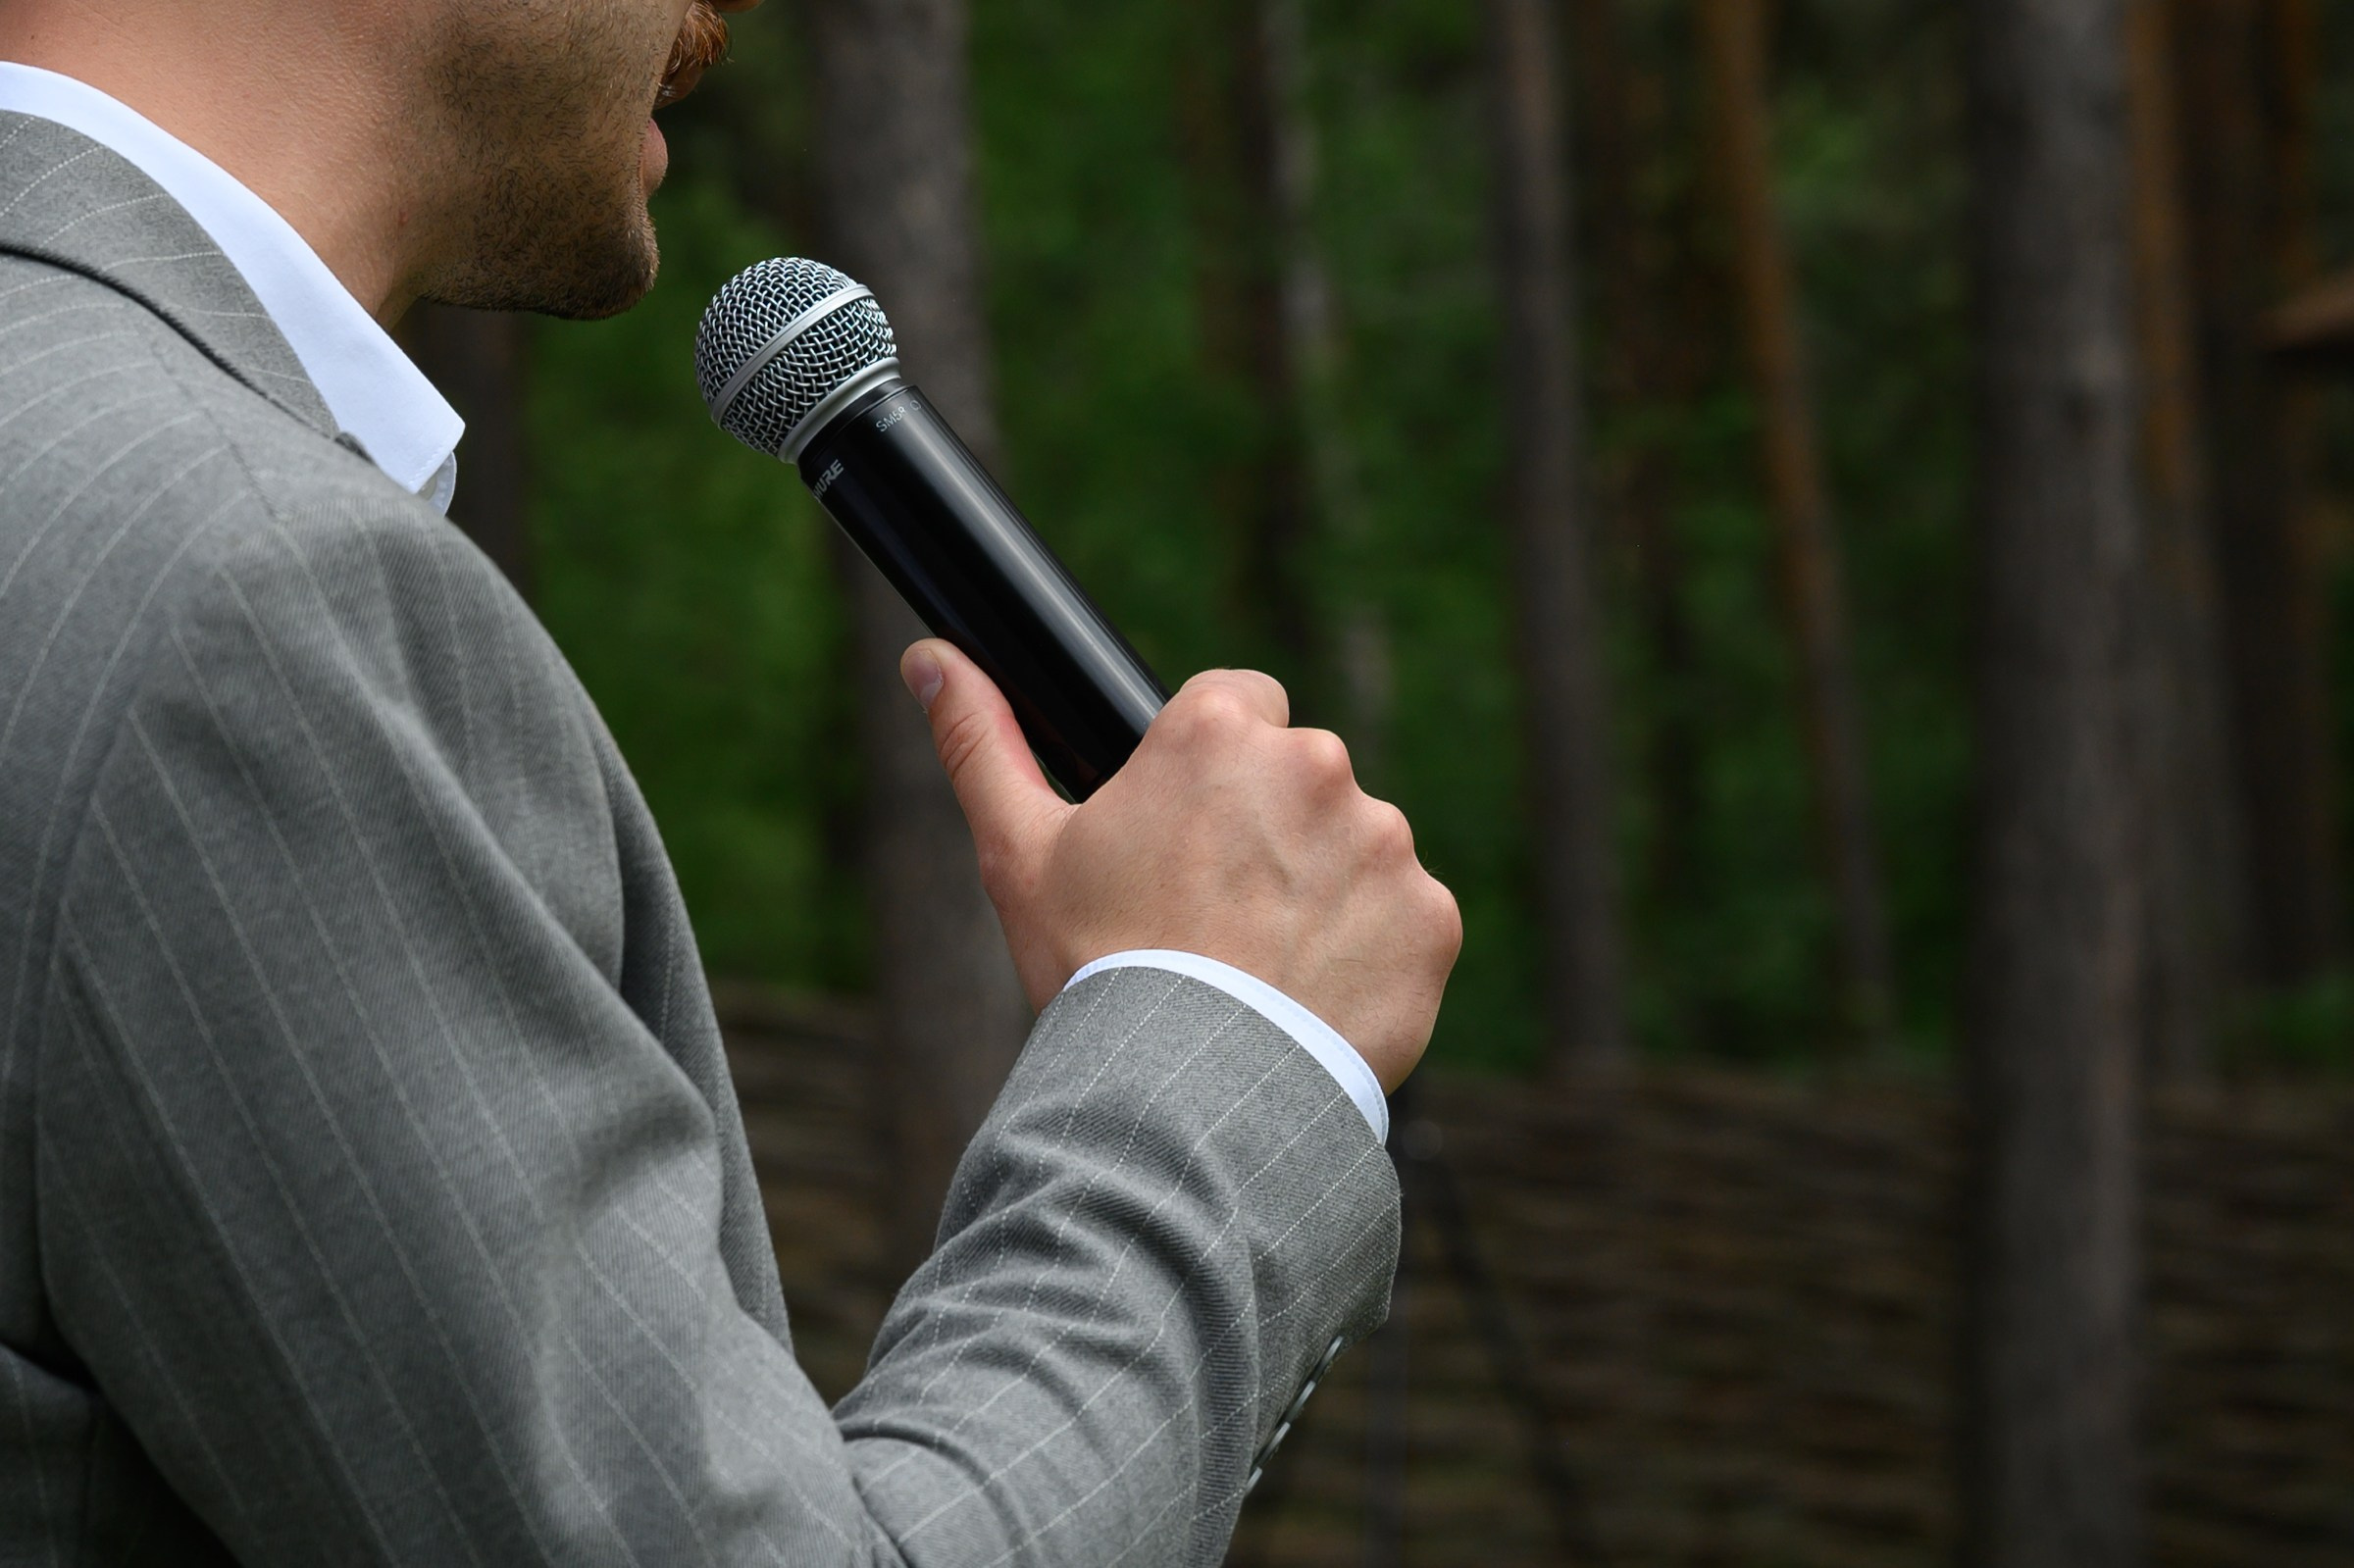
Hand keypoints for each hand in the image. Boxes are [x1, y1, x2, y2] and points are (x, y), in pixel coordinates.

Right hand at [902, 640, 1461, 1092]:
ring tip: (1260, 966)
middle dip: (1267, 829)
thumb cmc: (1097, 969)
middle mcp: (1315, 765)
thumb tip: (928, 655)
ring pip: (1354, 846)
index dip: (1209, 768)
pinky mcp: (1430, 916)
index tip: (1187, 832)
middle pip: (1298, 777)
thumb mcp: (1019, 852)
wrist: (1187, 1097)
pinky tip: (1312, 996)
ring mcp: (1384, 841)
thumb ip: (981, 740)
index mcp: (1219, 730)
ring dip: (1321, 889)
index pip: (1238, 702)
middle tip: (1214, 913)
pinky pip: (1403, 918)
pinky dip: (1370, 952)